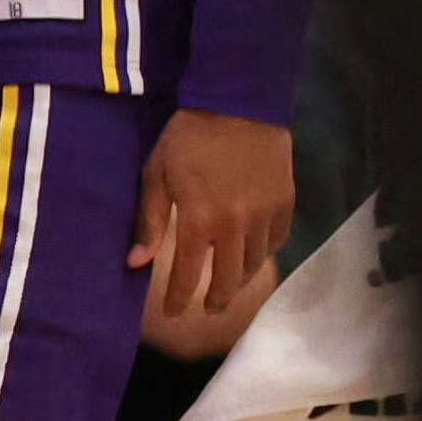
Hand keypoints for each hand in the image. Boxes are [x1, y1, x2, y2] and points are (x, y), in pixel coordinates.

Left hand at [131, 105, 295, 337]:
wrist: (238, 107)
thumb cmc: (187, 140)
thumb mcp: (156, 176)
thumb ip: (149, 223)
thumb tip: (135, 264)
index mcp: (201, 221)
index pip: (189, 274)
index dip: (179, 298)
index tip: (173, 314)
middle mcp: (237, 226)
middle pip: (229, 278)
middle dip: (216, 299)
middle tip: (207, 311)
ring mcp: (265, 216)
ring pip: (255, 263)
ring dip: (239, 279)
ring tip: (228, 287)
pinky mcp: (286, 204)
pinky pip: (276, 241)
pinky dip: (264, 253)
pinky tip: (253, 256)